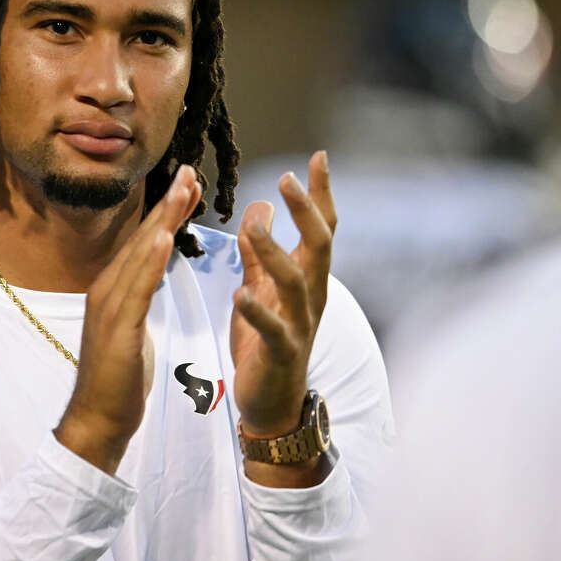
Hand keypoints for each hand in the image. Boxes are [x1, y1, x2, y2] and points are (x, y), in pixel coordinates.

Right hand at [55, 165, 202, 474]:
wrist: (97, 421)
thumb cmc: (118, 382)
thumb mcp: (132, 331)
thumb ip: (137, 301)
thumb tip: (147, 280)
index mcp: (113, 291)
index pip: (144, 243)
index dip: (166, 212)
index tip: (188, 184)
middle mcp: (106, 290)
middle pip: (141, 239)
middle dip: (167, 204)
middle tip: (191, 171)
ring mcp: (108, 308)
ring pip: (139, 255)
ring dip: (162, 220)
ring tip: (183, 191)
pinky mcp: (115, 329)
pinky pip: (136, 290)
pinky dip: (148, 261)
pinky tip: (162, 238)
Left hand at [230, 151, 336, 443]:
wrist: (271, 403)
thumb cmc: (265, 343)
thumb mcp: (260, 288)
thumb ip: (258, 251)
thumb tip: (259, 207)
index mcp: (306, 279)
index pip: (320, 228)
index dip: (320, 194)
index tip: (318, 157)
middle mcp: (311, 297)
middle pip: (318, 246)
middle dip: (306, 212)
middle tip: (287, 178)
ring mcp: (300, 325)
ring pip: (296, 281)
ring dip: (275, 251)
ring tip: (254, 225)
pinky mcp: (281, 352)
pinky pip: (273, 328)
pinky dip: (258, 310)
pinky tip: (240, 293)